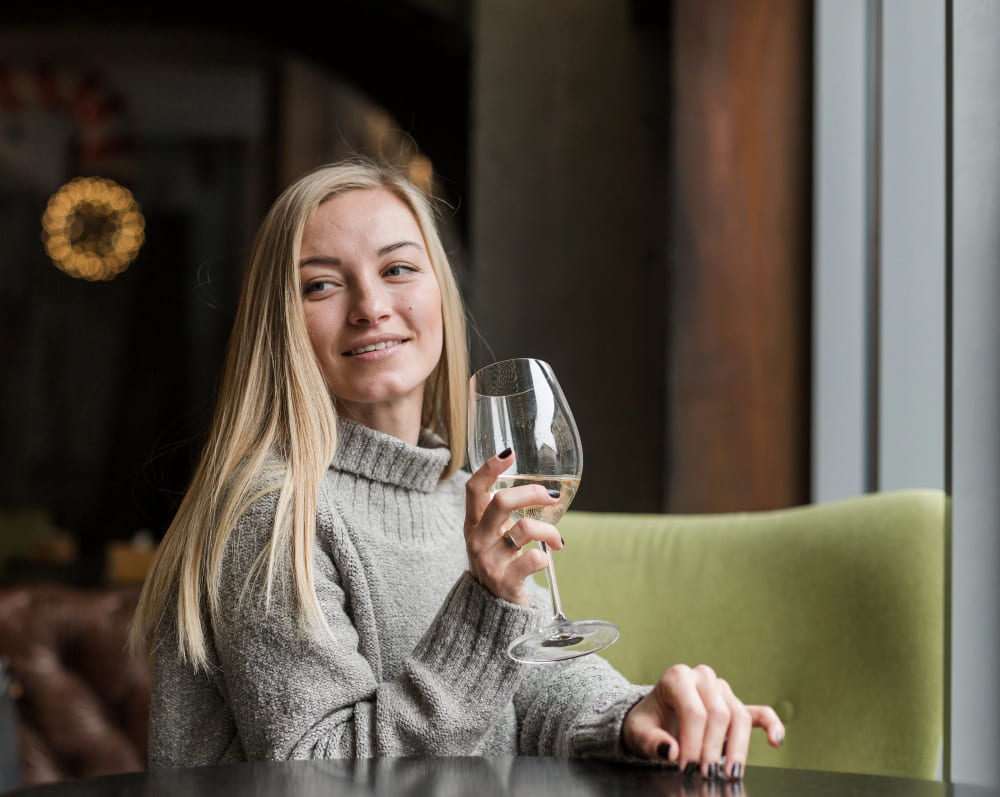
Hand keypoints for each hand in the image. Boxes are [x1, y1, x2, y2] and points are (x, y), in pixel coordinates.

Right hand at [464, 449, 563, 605]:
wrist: (490, 611)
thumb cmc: (497, 564)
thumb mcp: (490, 537)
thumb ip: (501, 515)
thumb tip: (538, 490)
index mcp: (473, 524)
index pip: (474, 489)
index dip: (489, 468)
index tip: (509, 453)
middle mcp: (477, 540)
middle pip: (501, 501)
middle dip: (532, 493)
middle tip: (551, 496)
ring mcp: (489, 561)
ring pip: (524, 528)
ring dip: (548, 531)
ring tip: (557, 539)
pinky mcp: (504, 580)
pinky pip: (534, 559)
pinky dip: (546, 557)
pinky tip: (546, 559)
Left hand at [622, 664, 784, 778]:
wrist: (654, 717)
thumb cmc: (648, 722)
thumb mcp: (638, 731)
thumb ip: (651, 741)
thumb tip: (671, 750)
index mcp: (677, 678)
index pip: (693, 710)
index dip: (693, 742)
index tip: (687, 767)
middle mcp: (702, 678)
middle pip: (718, 714)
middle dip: (713, 748)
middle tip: (706, 774)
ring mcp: (721, 690)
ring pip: (738, 716)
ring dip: (738, 748)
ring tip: (730, 773)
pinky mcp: (735, 705)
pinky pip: (759, 712)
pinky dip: (771, 725)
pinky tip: (775, 741)